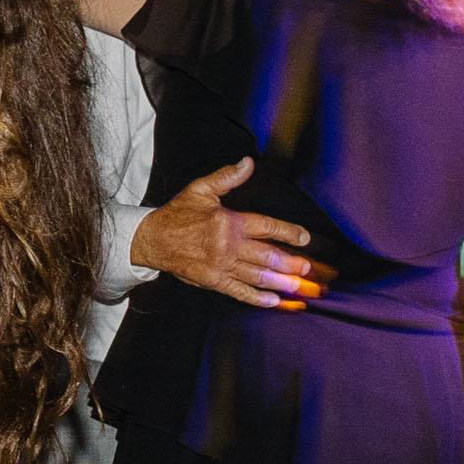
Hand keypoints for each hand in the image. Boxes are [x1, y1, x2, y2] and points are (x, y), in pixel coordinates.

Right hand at [133, 159, 320, 310]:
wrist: (152, 240)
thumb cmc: (177, 214)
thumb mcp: (201, 189)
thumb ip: (227, 177)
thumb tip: (248, 162)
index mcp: (229, 222)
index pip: (267, 227)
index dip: (289, 233)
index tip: (305, 238)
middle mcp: (228, 246)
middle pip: (268, 255)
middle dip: (292, 263)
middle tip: (311, 269)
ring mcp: (221, 266)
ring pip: (258, 275)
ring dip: (282, 282)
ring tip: (301, 287)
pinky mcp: (213, 281)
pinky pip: (239, 292)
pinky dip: (258, 298)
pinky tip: (274, 301)